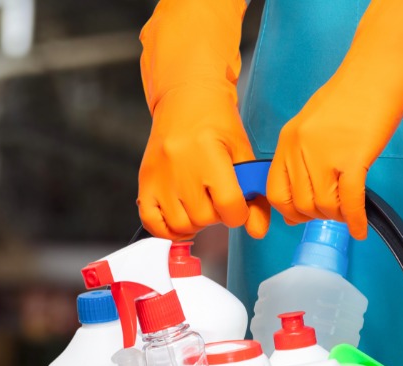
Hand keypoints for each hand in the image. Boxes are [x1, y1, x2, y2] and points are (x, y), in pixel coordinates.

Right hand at [138, 86, 271, 240]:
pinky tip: (180, 220)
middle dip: (217, 215)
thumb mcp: (241, 151)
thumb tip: (257, 230)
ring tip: (200, 207)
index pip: (228, 205)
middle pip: (204, 217)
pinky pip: (151, 221)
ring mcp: (159, 176)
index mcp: (208, 154)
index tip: (238, 207)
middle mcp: (180, 166)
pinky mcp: (145, 181)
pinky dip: (166, 229)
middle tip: (217, 200)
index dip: (239, 213)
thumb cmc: (216, 121)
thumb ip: (252, 192)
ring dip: (195, 223)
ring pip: (180, 224)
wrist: (185, 98)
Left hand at [265, 79, 389, 240]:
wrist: (380, 67)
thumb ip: (302, 155)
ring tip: (347, 213)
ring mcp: (325, 153)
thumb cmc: (352, 93)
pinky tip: (361, 228)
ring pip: (323, 205)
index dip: (288, 211)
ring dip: (336, 216)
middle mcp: (299, 148)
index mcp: (287, 140)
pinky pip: (350, 199)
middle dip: (315, 216)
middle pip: (298, 203)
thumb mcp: (313, 122)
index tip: (301, 217)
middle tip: (331, 214)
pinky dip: (355, 218)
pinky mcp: (354, 157)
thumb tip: (300, 193)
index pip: (275, 190)